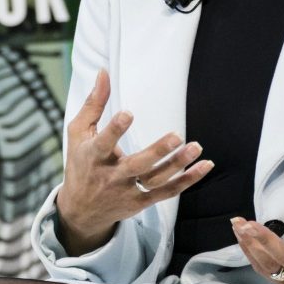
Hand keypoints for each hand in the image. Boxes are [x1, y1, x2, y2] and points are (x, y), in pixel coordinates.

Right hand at [55, 69, 213, 253]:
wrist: (81, 211)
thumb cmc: (80, 164)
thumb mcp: (78, 133)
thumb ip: (93, 103)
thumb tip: (103, 72)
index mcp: (93, 156)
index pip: (103, 143)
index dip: (115, 130)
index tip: (128, 113)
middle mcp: (112, 176)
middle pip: (136, 165)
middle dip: (157, 152)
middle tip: (176, 136)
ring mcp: (128, 190)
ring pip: (156, 179)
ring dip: (178, 165)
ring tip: (196, 147)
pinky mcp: (142, 201)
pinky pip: (167, 192)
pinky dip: (187, 180)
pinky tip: (204, 166)